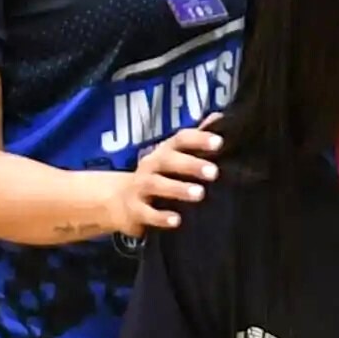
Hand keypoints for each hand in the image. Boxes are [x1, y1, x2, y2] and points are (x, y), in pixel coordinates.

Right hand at [102, 124, 221, 237]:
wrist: (119, 201)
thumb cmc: (159, 175)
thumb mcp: (174, 156)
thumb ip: (196, 139)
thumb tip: (219, 116)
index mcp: (165, 152)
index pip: (181, 139)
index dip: (199, 138)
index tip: (219, 142)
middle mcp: (151, 166)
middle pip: (168, 160)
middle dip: (191, 165)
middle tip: (214, 172)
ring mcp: (140, 187)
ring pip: (156, 185)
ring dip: (178, 189)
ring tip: (199, 194)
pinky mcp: (134, 211)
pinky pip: (146, 213)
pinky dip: (160, 217)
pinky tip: (176, 221)